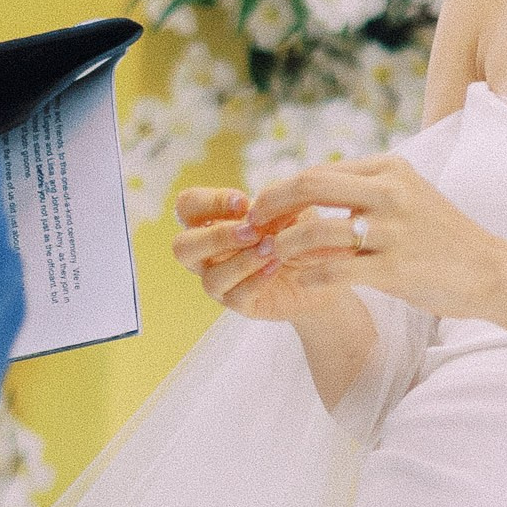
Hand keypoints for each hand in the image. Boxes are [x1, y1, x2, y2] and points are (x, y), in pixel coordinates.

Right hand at [172, 185, 339, 324]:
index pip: (188, 206)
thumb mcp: (290, 209)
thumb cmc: (298, 232)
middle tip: (251, 231)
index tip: (244, 202)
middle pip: (182, 248)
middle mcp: (207, 254)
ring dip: (243, 261)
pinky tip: (276, 266)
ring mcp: (221, 281)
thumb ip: (273, 203)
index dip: (209, 202)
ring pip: (211, 278)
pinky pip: (236, 296)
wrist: (324, 270)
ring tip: (272, 249)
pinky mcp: (239, 304)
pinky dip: (256, 279)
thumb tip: (255, 208)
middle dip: (216, 238)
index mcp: (211, 222)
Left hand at [242, 155, 506, 320]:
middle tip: (251, 227)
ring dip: (286, 247)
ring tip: (276, 258)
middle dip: (270, 207)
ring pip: (317, 232)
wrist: (490, 269)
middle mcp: (389, 191)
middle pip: (309, 186)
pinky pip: (336, 272)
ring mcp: (393, 230)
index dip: (281, 190)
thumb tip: (307, 188)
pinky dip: (311, 277)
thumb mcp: (405, 195)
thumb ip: (362, 188)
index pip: (318, 172)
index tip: (261, 209)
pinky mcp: (396, 268)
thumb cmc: (439, 236)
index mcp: (388, 169)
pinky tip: (304, 282)